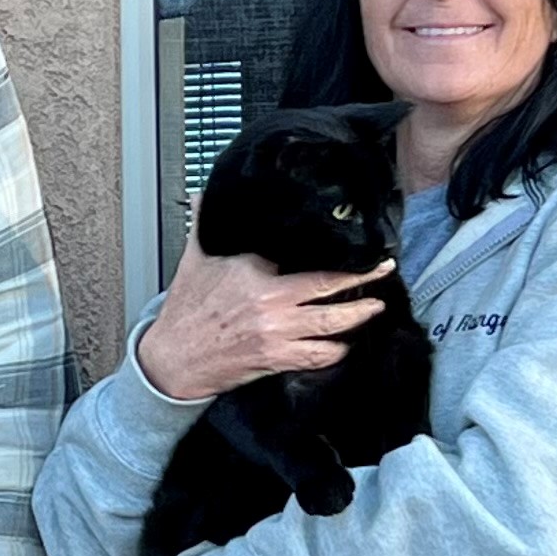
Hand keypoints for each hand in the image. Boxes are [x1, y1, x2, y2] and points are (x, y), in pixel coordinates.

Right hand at [137, 230, 390, 401]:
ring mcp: (277, 335)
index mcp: (254, 276)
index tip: (353, 248)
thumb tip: (206, 195)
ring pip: (333, 324)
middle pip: (330, 290)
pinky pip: (319, 355)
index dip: (333, 256)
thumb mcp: (194, 261)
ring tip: (376, 307)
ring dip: (360, 315)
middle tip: (384, 270)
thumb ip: (205, 225)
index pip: (303, 260)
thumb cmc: (184, 313)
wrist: (172, 360)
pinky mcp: (276, 360)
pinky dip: (338, 350)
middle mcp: (271, 305)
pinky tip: (347, 343)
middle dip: (364, 280)